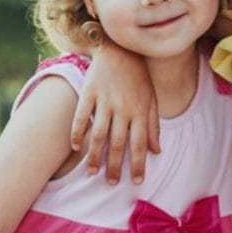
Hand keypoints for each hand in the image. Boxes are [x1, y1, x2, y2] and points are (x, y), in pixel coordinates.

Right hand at [72, 46, 160, 183]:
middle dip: (114, 166)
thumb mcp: (151, 99)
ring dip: (95, 155)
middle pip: (118, 143)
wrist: (120, 48)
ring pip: (98, 134)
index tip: (136, 181)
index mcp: (140, 111)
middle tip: (111, 183)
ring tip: (92, 172)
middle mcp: (123, 108)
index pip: (140, 144)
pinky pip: (81, 116)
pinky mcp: (89, 92)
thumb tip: (156, 151)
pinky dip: (77, 132)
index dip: (138, 164)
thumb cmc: (138, 77)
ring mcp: (105, 100)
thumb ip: (153, 126)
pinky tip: (75, 147)